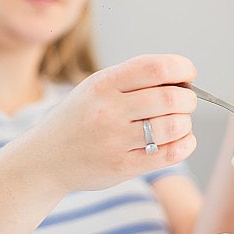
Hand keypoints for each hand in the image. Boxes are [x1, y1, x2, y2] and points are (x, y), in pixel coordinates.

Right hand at [28, 54, 197, 192]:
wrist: (45, 159)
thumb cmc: (79, 119)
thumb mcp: (94, 88)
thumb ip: (132, 81)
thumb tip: (182, 79)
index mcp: (103, 84)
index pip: (155, 67)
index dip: (181, 68)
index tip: (188, 74)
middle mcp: (108, 110)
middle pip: (170, 98)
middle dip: (188, 99)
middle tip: (186, 102)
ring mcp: (115, 140)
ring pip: (174, 126)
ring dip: (186, 123)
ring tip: (179, 123)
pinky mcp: (122, 166)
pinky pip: (169, 154)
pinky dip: (186, 144)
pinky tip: (182, 140)